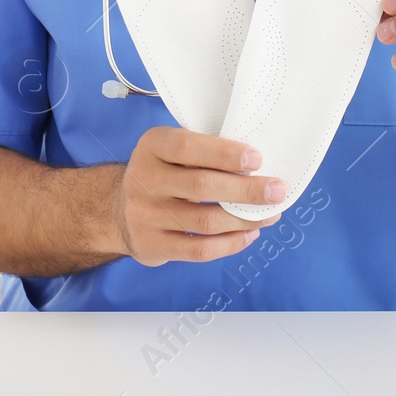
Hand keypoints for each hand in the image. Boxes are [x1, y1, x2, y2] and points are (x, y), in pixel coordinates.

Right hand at [110, 126, 283, 266]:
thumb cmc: (163, 173)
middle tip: (277, 191)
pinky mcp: (151, 244)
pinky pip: (198, 249)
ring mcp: (144, 215)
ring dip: (244, 219)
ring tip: (270, 214)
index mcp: (152, 146)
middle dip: (245, 190)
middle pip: (201, 186)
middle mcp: (143, 178)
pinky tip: (249, 235)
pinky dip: (230, 244)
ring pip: (204, 221)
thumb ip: (203, 151)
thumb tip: (258, 165)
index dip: (224, 154)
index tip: (257, 159)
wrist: (118, 209)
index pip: (187, 147)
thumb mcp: (171, 150)